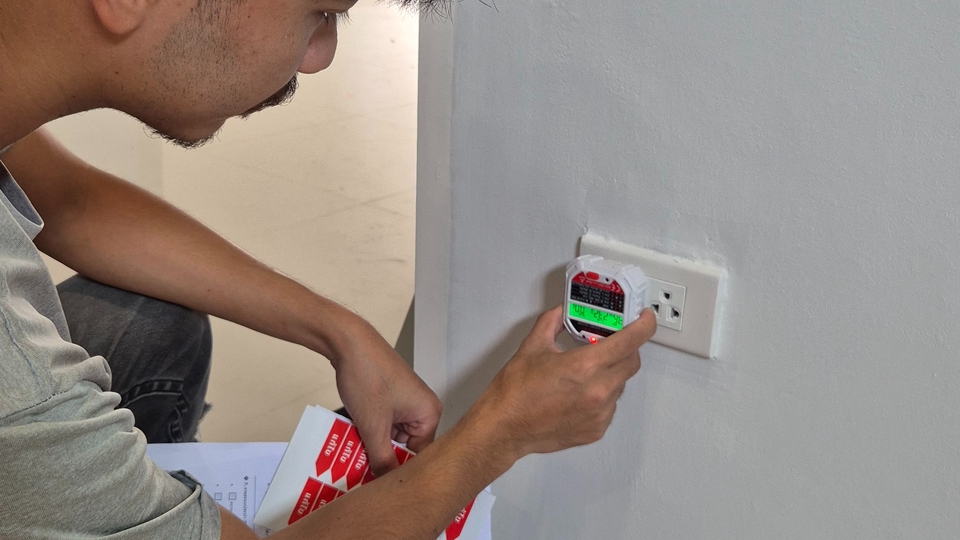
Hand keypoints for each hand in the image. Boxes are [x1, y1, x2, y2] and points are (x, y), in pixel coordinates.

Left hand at [331, 321, 441, 475]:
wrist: (348, 343)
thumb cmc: (368, 376)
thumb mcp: (373, 426)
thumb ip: (382, 459)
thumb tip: (386, 482)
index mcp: (429, 413)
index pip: (420, 455)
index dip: (399, 470)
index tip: (380, 483)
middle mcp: (422, 408)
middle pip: (405, 446)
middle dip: (384, 456)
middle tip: (364, 470)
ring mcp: (406, 401)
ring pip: (391, 435)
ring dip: (374, 443)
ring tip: (355, 453)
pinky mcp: (390, 396)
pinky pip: (383, 423)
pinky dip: (369, 429)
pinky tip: (353, 435)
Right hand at [467, 306, 656, 458]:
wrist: (504, 428)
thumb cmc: (515, 393)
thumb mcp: (532, 347)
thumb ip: (552, 323)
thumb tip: (561, 313)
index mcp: (585, 366)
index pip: (631, 341)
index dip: (644, 326)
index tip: (645, 319)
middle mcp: (598, 391)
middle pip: (632, 363)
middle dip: (626, 349)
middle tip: (611, 343)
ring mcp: (599, 413)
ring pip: (621, 385)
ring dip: (612, 373)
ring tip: (585, 372)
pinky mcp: (596, 429)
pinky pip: (610, 406)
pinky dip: (602, 395)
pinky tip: (580, 392)